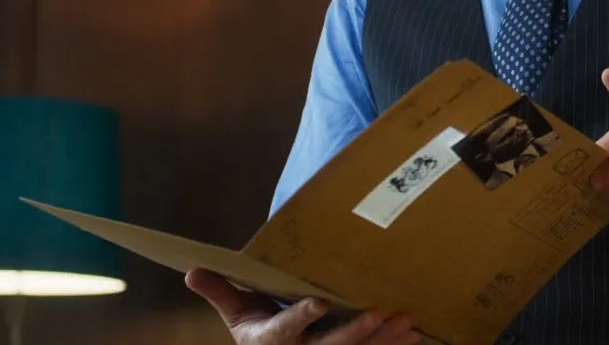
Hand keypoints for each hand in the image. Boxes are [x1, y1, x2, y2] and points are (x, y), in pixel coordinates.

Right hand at [186, 269, 422, 344]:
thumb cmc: (256, 326)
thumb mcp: (236, 311)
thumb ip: (219, 290)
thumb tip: (192, 270)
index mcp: (270, 341)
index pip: (284, 330)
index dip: (301, 318)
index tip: (317, 303)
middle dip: (355, 333)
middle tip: (379, 314)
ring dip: (384, 342)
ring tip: (407, 325)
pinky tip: (415, 335)